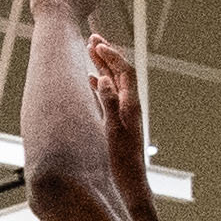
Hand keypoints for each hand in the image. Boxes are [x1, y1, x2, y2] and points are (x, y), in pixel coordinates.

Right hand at [87, 34, 147, 161]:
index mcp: (131, 105)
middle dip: (106, 54)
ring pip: (112, 82)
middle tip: (92, 38)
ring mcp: (124, 113)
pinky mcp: (117, 121)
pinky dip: (99, 84)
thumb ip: (109, 103)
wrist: (131, 182)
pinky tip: (91, 81)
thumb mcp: (114, 130)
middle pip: (119, 73)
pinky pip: (108, 96)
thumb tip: (103, 77)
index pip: (123, 71)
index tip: (96, 44)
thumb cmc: (123, 161)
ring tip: (89, 51)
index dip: (111, 55)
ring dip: (102, 66)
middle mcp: (129, 106)